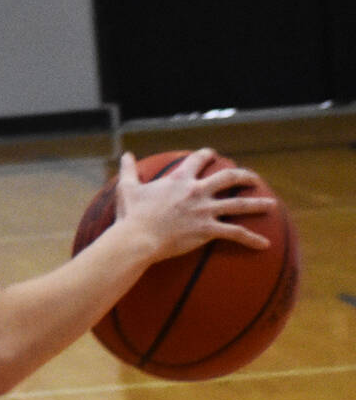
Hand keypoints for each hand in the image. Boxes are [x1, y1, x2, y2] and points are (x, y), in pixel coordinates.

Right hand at [113, 148, 276, 263]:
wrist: (137, 238)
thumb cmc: (131, 215)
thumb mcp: (127, 189)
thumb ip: (129, 170)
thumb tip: (126, 154)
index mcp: (180, 180)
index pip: (198, 160)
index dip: (206, 155)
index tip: (212, 154)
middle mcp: (197, 191)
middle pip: (229, 177)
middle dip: (244, 176)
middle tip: (253, 179)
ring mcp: (205, 210)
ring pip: (239, 204)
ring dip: (258, 204)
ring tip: (272, 205)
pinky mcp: (207, 230)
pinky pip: (235, 234)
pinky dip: (252, 239)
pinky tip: (265, 244)